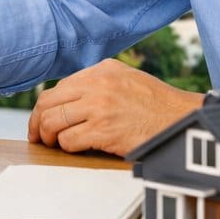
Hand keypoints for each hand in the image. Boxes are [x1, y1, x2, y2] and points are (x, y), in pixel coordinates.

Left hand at [27, 59, 202, 155]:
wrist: (182, 120)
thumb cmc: (156, 104)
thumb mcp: (127, 78)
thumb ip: (99, 82)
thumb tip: (67, 96)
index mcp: (101, 70)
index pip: (59, 87)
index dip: (45, 107)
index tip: (42, 119)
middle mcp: (97, 84)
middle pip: (48, 102)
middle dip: (37, 121)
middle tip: (39, 136)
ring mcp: (100, 107)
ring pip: (53, 121)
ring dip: (49, 137)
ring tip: (55, 144)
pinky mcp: (104, 130)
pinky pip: (69, 140)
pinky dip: (67, 147)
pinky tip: (76, 148)